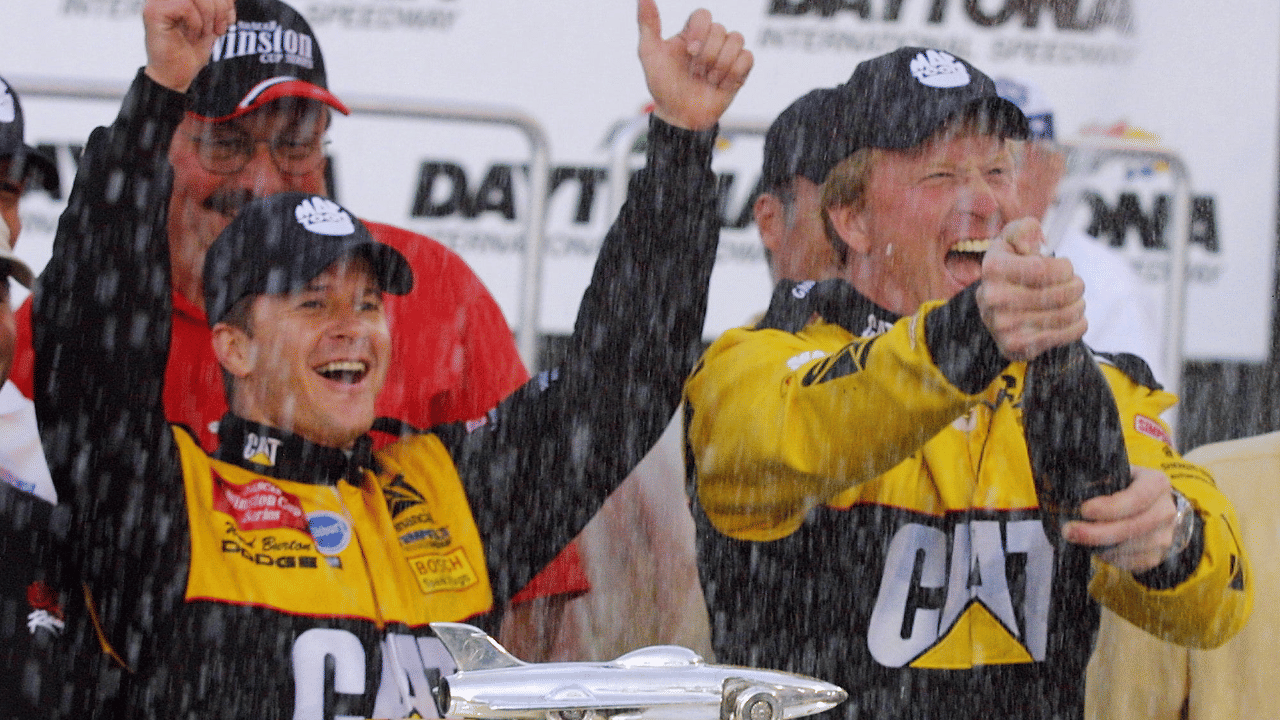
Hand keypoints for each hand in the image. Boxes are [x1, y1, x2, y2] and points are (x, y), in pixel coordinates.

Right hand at [143, 0, 236, 91]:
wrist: (176, 74)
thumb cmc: (191, 50)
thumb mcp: (212, 22)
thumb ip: (219, 5)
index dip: (225, 1)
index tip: (230, 19)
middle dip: (220, 7)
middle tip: (219, 29)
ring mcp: (157, 0)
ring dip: (208, 16)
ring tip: (205, 33)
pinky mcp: (153, 11)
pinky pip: (185, 6)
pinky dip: (196, 23)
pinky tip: (191, 35)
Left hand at [636, 0, 752, 131]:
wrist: (680, 116)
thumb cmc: (664, 85)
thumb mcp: (649, 54)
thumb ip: (647, 24)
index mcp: (691, 33)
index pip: (703, 14)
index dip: (700, 31)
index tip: (689, 51)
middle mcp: (711, 40)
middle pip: (720, 29)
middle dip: (707, 55)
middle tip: (696, 73)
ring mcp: (726, 54)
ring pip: (737, 39)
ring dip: (720, 64)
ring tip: (708, 80)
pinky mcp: (740, 70)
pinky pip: (748, 57)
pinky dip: (733, 73)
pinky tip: (721, 85)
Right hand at [976, 217, 1086, 360]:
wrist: (996, 311)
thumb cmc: (1012, 269)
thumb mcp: (1012, 242)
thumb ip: (1023, 230)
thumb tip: (1032, 238)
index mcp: (992, 268)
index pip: (1043, 269)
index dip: (1064, 268)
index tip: (1065, 268)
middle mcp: (993, 298)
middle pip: (1059, 293)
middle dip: (1076, 286)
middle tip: (1076, 285)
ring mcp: (1003, 325)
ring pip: (1066, 314)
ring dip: (1079, 305)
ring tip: (1075, 301)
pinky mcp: (1016, 346)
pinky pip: (1065, 334)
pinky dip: (1078, 324)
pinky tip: (1073, 318)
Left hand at [1062, 466, 1179, 572]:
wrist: (1153, 506)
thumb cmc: (1126, 487)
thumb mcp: (1118, 473)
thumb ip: (1100, 478)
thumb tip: (1068, 487)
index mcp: (1156, 484)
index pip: (1137, 498)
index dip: (1110, 507)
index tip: (1084, 510)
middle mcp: (1166, 510)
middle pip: (1133, 527)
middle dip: (1096, 532)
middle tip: (1069, 531)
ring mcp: (1165, 535)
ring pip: (1131, 548)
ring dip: (1101, 546)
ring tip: (1078, 538)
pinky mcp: (1158, 555)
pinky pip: (1132, 562)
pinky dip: (1111, 557)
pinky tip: (1097, 548)